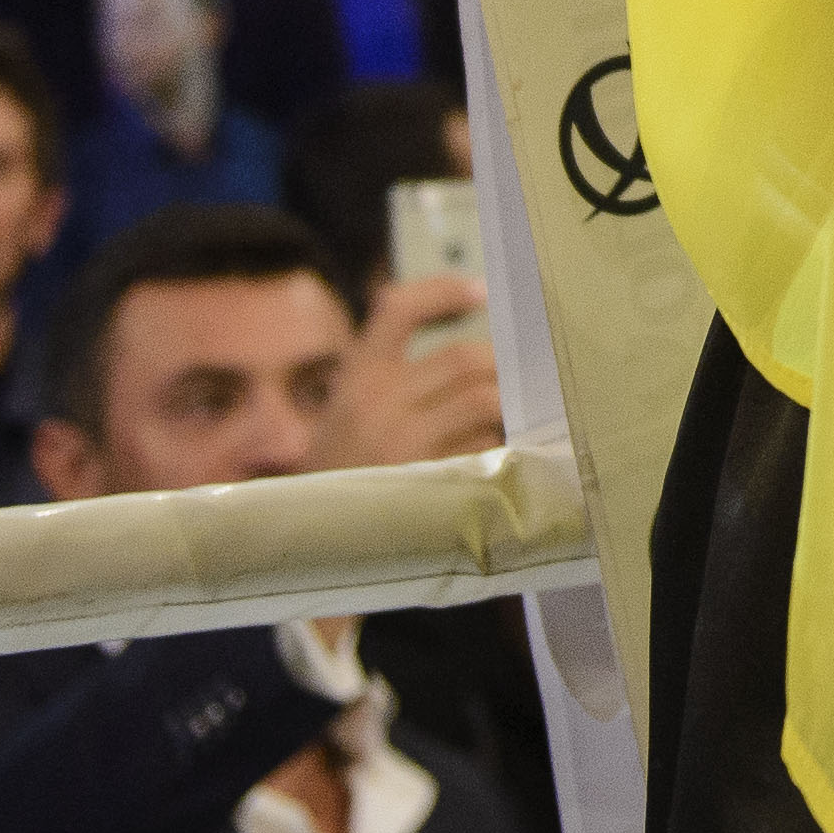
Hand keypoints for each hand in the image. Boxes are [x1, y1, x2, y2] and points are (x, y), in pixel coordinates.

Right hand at [309, 277, 504, 469]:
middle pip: (463, 358)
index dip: (442, 292)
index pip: (398, 311)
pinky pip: (484, 449)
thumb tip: (480, 347)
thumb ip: (396, 380)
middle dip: (502, 365)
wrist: (311, 542)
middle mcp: (376, 405)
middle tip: (522, 377)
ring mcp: (401, 445)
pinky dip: (499, 449)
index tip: (481, 290)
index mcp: (356, 380)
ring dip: (508, 407)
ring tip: (515, 418)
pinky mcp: (427, 482)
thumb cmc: (343, 473)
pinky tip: (498, 460)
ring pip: (483, 400)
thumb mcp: (348, 416)